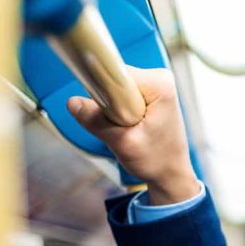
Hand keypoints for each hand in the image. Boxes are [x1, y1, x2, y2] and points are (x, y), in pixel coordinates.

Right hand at [67, 67, 199, 204]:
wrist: (171, 174)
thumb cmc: (157, 160)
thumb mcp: (123, 144)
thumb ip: (96, 121)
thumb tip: (72, 103)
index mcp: (159, 84)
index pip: (114, 71)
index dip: (101, 89)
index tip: (102, 108)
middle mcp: (159, 79)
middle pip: (112, 77)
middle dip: (108, 103)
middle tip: (121, 126)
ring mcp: (153, 85)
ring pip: (113, 87)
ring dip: (112, 109)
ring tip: (127, 128)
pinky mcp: (147, 94)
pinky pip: (118, 94)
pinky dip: (116, 111)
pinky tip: (128, 125)